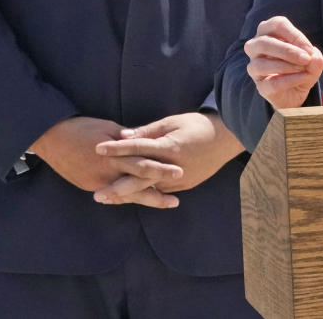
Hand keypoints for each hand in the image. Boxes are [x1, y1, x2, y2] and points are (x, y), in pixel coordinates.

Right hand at [29, 116, 181, 196]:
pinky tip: (141, 200)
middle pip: (137, 186)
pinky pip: (113, 194)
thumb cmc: (81, 128)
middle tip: (176, 201)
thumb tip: (143, 142)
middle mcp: (106, 173)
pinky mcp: (89, 186)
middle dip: (158, 194)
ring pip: (126, 195)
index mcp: (113, 156)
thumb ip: (126, 139)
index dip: (161, 169)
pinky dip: (127, 197)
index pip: (142, 164)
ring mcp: (97, 182)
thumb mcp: (107, 128)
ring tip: (165, 203)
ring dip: (146, 200)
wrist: (51, 138)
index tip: (179, 171)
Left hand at [94, 112, 243, 206]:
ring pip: (148, 190)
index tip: (97, 149)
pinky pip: (159, 192)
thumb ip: (148, 132)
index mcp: (169, 147)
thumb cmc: (197, 125)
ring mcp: (179, 180)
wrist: (226, 139)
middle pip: (140, 179)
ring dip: (127, 195)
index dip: (117, 148)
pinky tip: (127, 199)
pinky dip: (143, 195)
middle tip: (96, 195)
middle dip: (117, 188)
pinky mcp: (184, 185)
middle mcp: (173, 167)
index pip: (138, 148)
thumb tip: (124, 136)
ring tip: (107, 200)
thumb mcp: (172, 122)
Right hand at [244, 16, 322, 109]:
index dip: (294, 35)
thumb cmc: (300, 66)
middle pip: (263, 43)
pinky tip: (303, 78)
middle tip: (306, 58)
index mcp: (268, 32)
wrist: (295, 92)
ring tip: (304, 69)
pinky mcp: (261, 87)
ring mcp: (255, 68)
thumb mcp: (312, 61)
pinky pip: (271, 83)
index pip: (277, 25)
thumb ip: (315, 58)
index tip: (310, 49)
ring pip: (260, 64)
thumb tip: (317, 59)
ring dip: (287, 66)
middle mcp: (256, 47)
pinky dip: (290, 80)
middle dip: (287, 51)